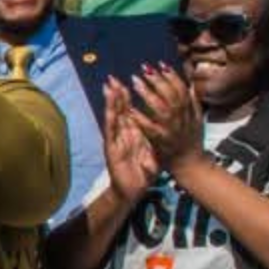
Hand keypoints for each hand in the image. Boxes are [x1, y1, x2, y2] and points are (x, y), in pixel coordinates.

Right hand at [101, 78, 162, 198]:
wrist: (131, 190)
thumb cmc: (142, 171)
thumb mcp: (150, 149)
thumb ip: (152, 134)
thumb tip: (159, 121)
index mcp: (132, 133)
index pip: (128, 109)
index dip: (127, 95)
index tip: (128, 80)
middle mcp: (121, 134)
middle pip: (118, 110)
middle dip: (116, 93)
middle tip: (113, 78)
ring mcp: (115, 141)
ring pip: (113, 118)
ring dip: (110, 103)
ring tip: (109, 87)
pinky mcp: (111, 151)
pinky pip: (112, 134)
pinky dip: (110, 122)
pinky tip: (110, 111)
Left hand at [125, 65, 205, 170]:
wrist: (191, 165)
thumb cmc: (192, 141)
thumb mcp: (197, 120)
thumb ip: (193, 102)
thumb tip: (191, 84)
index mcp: (190, 112)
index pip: (182, 89)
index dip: (172, 76)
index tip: (161, 65)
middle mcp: (182, 119)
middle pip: (171, 95)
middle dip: (158, 81)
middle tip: (144, 69)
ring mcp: (172, 130)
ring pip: (161, 109)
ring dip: (148, 94)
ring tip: (135, 81)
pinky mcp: (162, 142)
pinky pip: (150, 128)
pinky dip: (141, 118)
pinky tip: (129, 109)